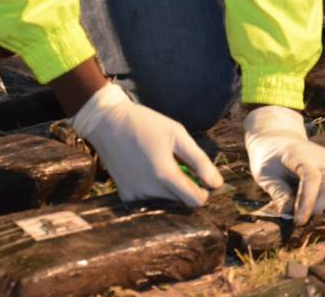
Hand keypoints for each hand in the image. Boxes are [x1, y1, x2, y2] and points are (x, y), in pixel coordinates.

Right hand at [71, 82, 222, 204]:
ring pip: (166, 201)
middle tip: (179, 164)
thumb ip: (199, 161)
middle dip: (186, 187)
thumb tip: (217, 183)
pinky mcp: (125, 196)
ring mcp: (135, 195)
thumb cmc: (146, 124)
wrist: (107, 122)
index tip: (201, 176)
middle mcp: (149, 191)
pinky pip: (150, 199)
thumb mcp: (177, 135)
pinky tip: (147, 170)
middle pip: (181, 201)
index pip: (196, 200)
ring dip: (169, 188)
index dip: (204, 190)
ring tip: (160, 163)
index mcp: (165, 175)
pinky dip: (154, 189)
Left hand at [244, 105, 324, 225]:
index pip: (311, 177)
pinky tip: (321, 201)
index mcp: (298, 153)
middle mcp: (322, 155)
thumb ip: (278, 193)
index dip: (307, 201)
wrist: (280, 143)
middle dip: (318, 206)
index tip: (299, 222)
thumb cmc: (270, 161)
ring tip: (310, 206)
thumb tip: (288, 213)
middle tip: (301, 216)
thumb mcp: (265, 177)